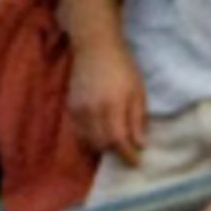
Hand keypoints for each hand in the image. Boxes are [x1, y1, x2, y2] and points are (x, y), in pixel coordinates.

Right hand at [69, 38, 148, 163]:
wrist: (95, 47)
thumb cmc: (122, 67)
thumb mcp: (137, 91)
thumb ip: (137, 119)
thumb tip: (140, 145)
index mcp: (112, 105)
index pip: (118, 140)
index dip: (127, 155)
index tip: (136, 163)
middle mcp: (92, 110)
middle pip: (102, 144)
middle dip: (116, 152)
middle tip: (126, 153)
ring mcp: (79, 109)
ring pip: (88, 141)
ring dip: (102, 147)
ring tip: (114, 145)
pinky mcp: (71, 107)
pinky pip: (78, 132)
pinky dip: (89, 139)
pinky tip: (99, 135)